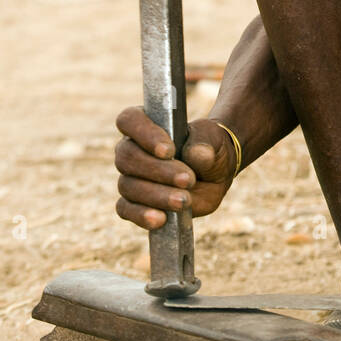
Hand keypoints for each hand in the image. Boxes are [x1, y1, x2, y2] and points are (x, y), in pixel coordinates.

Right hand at [115, 109, 237, 229]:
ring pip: (128, 185)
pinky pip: (126, 209)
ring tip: (184, 200)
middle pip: (127, 157)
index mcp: (145, 125)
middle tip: (188, 179)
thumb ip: (205, 144)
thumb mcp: (212, 139)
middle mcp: (132, 149)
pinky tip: (160, 219)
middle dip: (158, 171)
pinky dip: (141, 215)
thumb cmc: (208, 147)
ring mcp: (131, 177)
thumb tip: (197, 156)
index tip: (169, 151)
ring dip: (157, 195)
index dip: (144, 134)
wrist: (215, 171)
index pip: (129, 120)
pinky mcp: (136, 202)